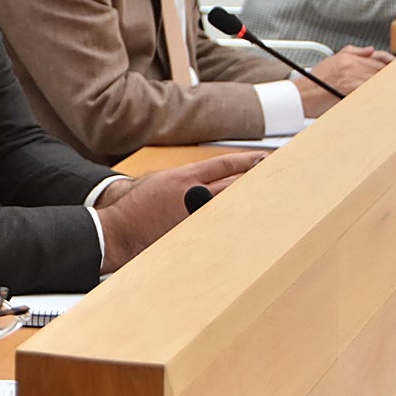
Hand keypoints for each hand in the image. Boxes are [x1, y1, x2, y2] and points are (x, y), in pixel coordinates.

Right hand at [96, 151, 264, 273]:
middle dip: (255, 180)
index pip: (225, 165)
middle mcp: (195, 195)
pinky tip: (247, 228)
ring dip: (249, 203)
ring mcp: (197, 217)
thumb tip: (211, 182)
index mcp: (185, 177)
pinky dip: (234, 225)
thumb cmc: (136, 206)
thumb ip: (188, 180)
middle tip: (276, 176)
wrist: (119, 231)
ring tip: (269, 202)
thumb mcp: (160, 181)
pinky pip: (221, 228)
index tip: (264, 158)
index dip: (248, 161)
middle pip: (236, 185)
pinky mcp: (196, 236)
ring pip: (232, 207)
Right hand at [295, 46, 392, 117]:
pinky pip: (371, 90)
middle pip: (383, 69)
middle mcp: (352, 65)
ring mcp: (353, 76)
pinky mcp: (352, 89)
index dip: (394, 64)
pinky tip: (387, 96)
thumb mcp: (331, 60)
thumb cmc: (313, 82)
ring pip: (379, 79)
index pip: (380, 58)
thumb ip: (352, 52)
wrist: (300, 96)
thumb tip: (370, 50)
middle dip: (395, 75)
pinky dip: (380, 93)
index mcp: (349, 57)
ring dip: (391, 84)